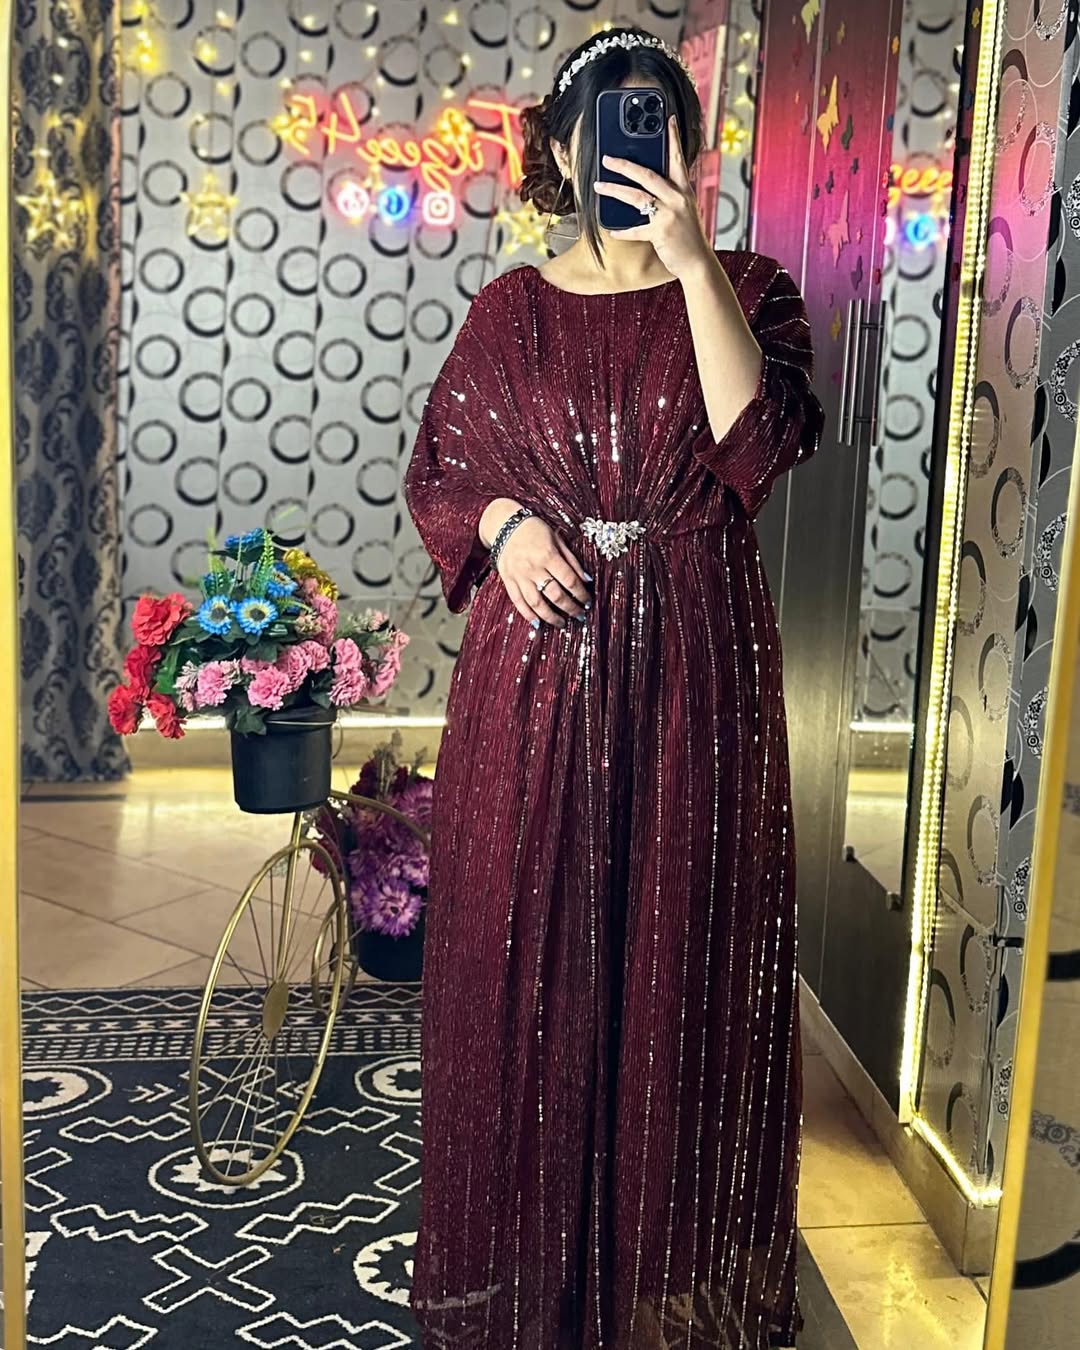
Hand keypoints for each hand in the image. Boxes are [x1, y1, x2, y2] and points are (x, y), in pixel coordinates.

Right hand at [495, 515, 591, 629]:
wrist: (505, 524)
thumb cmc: (534, 529)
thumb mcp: (557, 539)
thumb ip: (572, 560)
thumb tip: (587, 579)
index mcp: (548, 555)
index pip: (569, 580)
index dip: (580, 594)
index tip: (587, 601)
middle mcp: (534, 568)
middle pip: (555, 595)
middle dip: (570, 608)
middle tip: (579, 615)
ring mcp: (519, 576)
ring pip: (536, 603)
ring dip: (551, 617)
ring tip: (561, 623)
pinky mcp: (508, 580)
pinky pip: (518, 602)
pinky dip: (528, 615)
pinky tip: (538, 623)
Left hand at [594, 116, 712, 280]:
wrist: (698, 263)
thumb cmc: (688, 237)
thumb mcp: (684, 210)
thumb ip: (670, 196)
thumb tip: (647, 186)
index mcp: (684, 190)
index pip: (678, 159)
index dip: (673, 138)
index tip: (667, 119)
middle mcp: (677, 198)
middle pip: (647, 175)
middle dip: (625, 165)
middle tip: (608, 158)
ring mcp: (669, 215)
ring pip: (637, 197)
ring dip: (614, 190)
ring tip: (598, 185)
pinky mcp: (660, 233)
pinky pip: (635, 230)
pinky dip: (622, 231)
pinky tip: (612, 230)